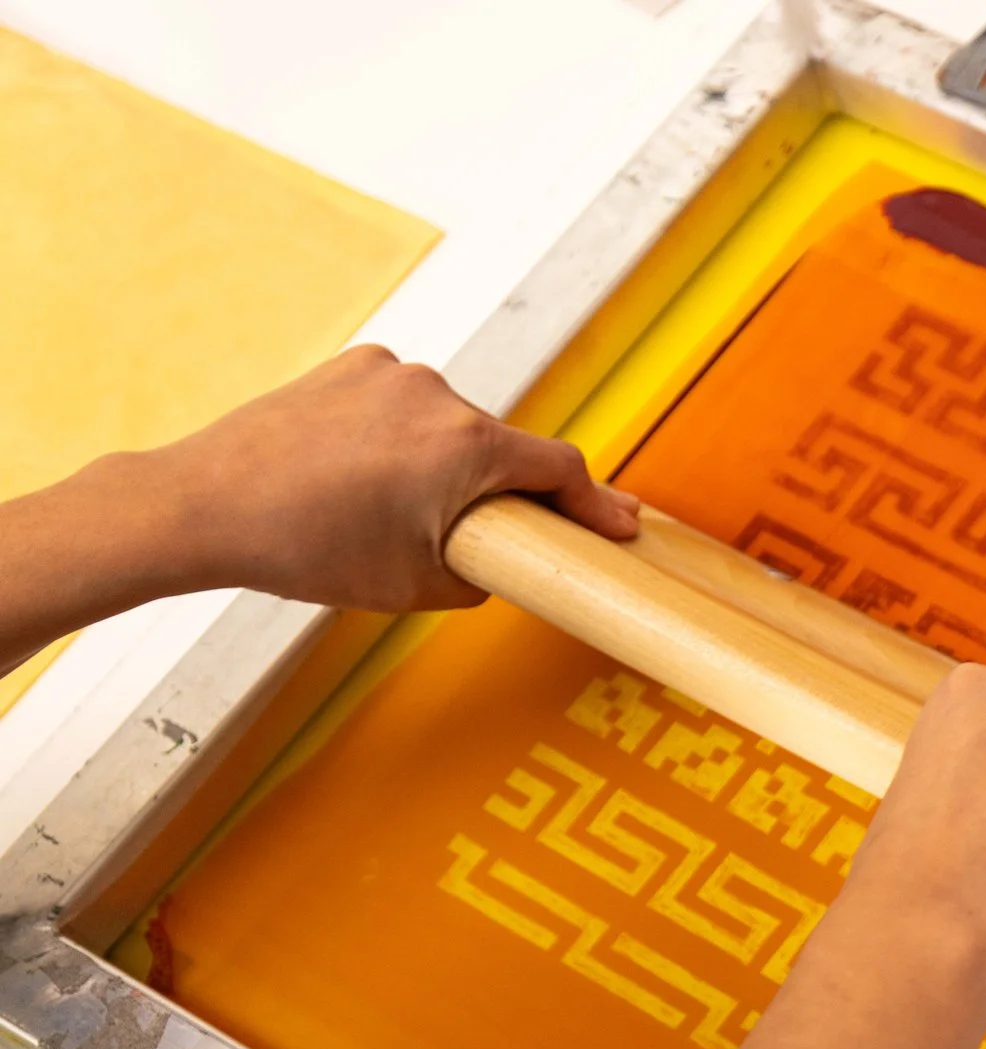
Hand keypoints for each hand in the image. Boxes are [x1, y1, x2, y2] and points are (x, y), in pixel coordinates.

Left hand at [0, 346, 640, 672]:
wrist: (206, 506)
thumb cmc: (305, 548)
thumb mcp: (416, 585)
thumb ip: (483, 569)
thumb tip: (500, 556)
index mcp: (467, 448)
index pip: (560, 469)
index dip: (595, 504)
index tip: (620, 525)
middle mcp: (438, 395)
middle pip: (501, 448)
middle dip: (496, 492)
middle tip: (466, 539)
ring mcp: (392, 373)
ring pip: (450, 427)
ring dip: (442, 465)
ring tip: (387, 512)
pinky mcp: (352, 366)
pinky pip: (403, 406)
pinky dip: (399, 440)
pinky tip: (360, 479)